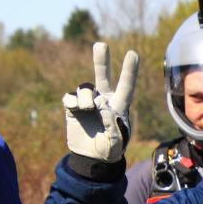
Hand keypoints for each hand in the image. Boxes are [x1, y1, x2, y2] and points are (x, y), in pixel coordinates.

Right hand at [62, 42, 137, 161]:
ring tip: (88, 109)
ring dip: (85, 96)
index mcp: (119, 107)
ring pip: (85, 88)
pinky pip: (70, 98)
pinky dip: (72, 102)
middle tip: (101, 44)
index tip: (132, 53)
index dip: (129, 70)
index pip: (126, 86)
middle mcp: (104, 100)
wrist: (91, 158)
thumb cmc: (109, 150)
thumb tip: (104, 109)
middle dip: (101, 60)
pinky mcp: (73, 108)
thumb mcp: (116, 145)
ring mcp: (88, 103)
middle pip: (103, 76)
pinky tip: (75, 110)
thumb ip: (113, 129)